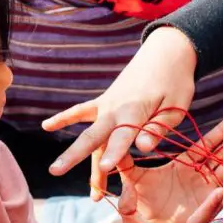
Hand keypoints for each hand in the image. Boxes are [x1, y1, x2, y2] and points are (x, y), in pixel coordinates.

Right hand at [43, 26, 198, 193]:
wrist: (166, 52)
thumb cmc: (176, 81)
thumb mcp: (177, 105)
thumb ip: (159, 127)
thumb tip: (143, 148)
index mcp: (136, 110)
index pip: (123, 137)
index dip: (114, 153)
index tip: (103, 168)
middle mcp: (116, 108)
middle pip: (94, 136)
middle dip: (75, 154)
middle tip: (56, 171)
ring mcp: (107, 104)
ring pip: (89, 132)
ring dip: (72, 151)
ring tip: (53, 170)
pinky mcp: (105, 101)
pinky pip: (82, 110)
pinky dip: (64, 117)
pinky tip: (46, 126)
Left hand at [102, 113, 222, 222]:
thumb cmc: (139, 222)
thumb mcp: (130, 195)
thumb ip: (126, 173)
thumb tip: (113, 155)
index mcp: (181, 169)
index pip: (204, 146)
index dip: (220, 132)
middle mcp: (197, 178)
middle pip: (222, 153)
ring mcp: (207, 193)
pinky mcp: (214, 211)